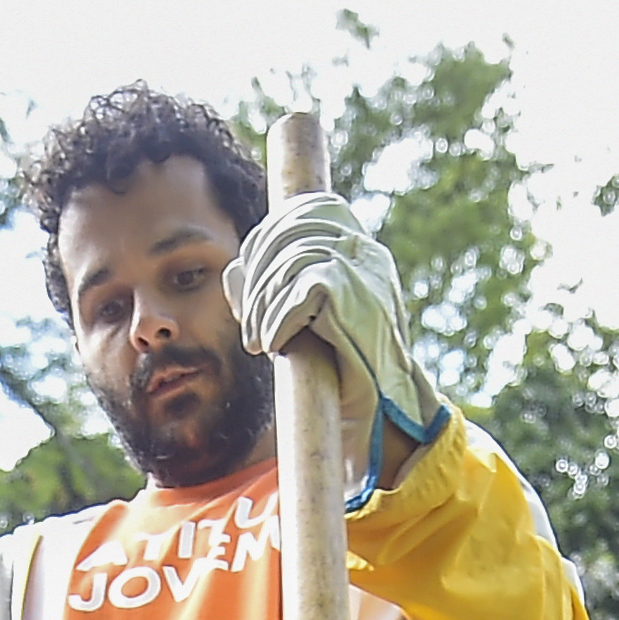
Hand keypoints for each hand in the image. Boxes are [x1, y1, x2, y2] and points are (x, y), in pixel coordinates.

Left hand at [232, 190, 440, 477]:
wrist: (384, 410)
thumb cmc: (345, 369)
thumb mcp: (307, 319)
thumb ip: (273, 288)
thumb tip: (234, 270)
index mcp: (360, 248)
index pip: (308, 209)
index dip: (269, 235)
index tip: (253, 274)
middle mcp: (365, 251)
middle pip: (290, 232)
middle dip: (257, 277)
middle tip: (249, 324)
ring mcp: (363, 270)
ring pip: (289, 262)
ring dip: (261, 306)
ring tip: (257, 340)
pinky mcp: (354, 296)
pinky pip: (299, 292)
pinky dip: (277, 320)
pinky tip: (274, 346)